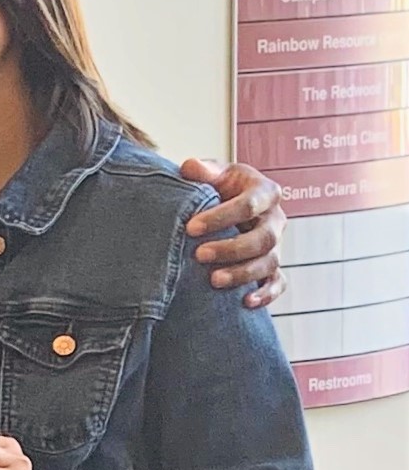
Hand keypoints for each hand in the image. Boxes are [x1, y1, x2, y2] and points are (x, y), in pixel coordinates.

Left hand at [180, 158, 285, 308]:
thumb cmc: (218, 185)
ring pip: (269, 263)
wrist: (224, 201)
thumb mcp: (211, 172)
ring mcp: (276, 244)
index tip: (191, 227)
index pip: (249, 204)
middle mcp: (275, 219)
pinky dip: (267, 293)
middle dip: (232, 248)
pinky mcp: (273, 265)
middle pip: (264, 238)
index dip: (221, 216)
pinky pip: (278, 282)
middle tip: (199, 254)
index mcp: (264, 192)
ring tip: (214, 280)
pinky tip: (246, 302)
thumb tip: (191, 167)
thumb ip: (202, 170)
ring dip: (243, 273)